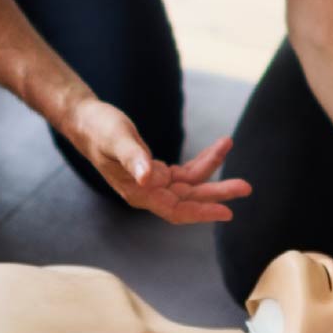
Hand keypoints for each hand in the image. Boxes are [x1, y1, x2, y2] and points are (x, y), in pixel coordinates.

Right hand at [67, 98, 250, 223]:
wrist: (85, 121)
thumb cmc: (98, 129)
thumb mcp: (116, 139)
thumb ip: (132, 157)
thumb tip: (148, 177)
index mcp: (138, 191)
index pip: (175, 210)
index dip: (201, 212)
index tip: (226, 212)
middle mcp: (147, 191)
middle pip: (189, 200)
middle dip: (217, 194)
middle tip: (246, 187)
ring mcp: (153, 183)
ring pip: (190, 185)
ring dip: (213, 172)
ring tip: (230, 148)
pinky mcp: (157, 171)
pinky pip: (185, 172)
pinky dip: (202, 160)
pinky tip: (218, 148)